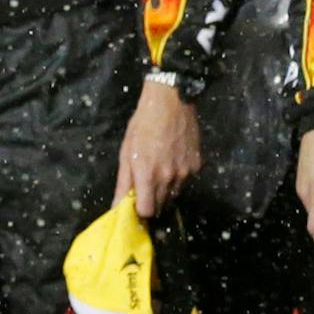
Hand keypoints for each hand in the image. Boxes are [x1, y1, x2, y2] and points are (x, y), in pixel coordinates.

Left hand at [114, 80, 201, 219]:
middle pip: (160, 206)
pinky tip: (172, 161)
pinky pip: (185, 182)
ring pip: (174, 195)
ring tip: (159, 169)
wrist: (172, 102)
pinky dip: (178, 178)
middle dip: (152, 202)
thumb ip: (124, 182)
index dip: (140, 211)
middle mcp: (168, 178)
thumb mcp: (126, 151)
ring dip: (165, 191)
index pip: (147, 211)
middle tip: (145, 187)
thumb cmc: (143, 124)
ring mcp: (185, 173)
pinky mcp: (196, 166)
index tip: (136, 205)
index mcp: (147, 174)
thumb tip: (117, 206)